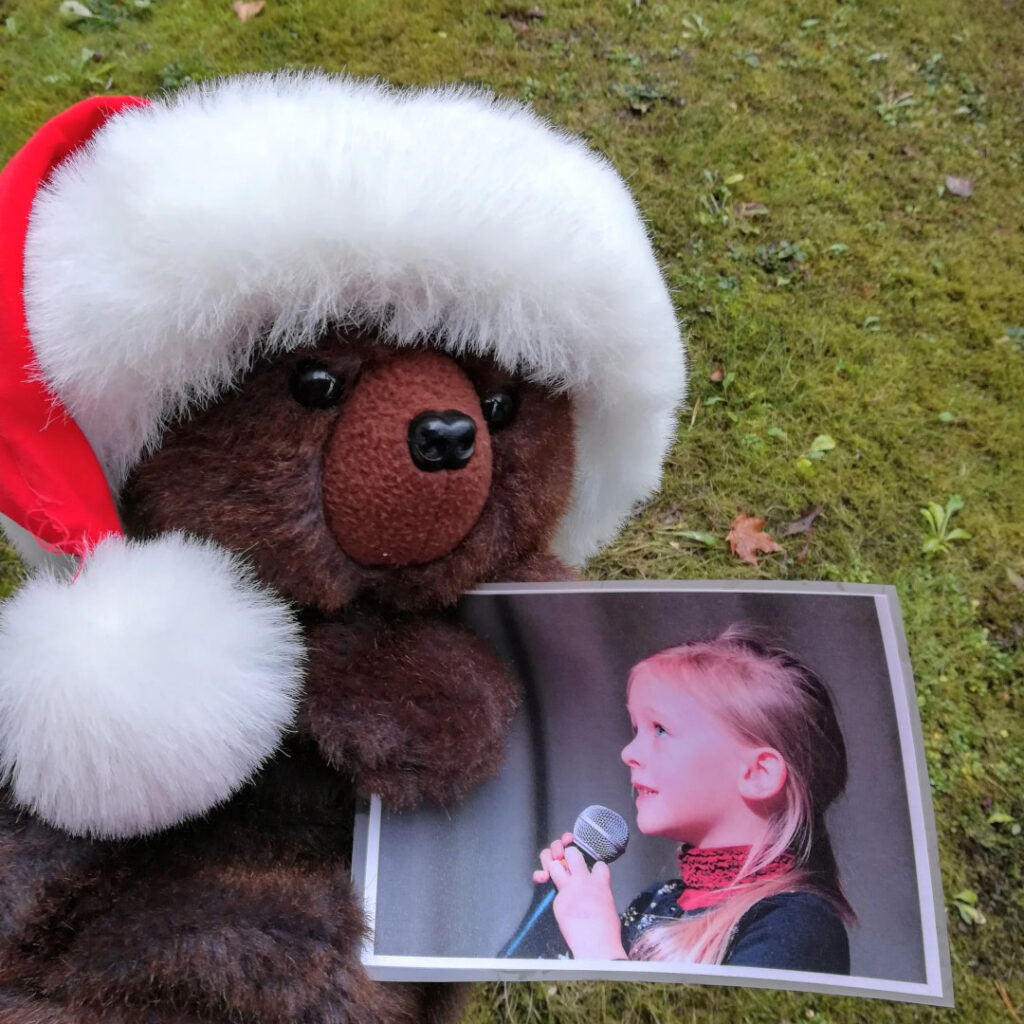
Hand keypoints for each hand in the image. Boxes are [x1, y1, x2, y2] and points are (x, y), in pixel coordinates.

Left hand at [533, 833, 627, 959]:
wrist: (596, 947)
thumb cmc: (605, 932)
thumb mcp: (608, 905)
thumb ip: (599, 892)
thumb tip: (594, 892)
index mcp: (600, 883)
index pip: (598, 864)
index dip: (595, 869)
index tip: (593, 874)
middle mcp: (583, 881)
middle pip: (572, 853)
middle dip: (568, 854)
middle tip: (567, 860)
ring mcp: (569, 889)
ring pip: (554, 865)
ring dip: (554, 868)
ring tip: (556, 873)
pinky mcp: (558, 900)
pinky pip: (552, 890)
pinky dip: (555, 894)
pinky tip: (559, 900)